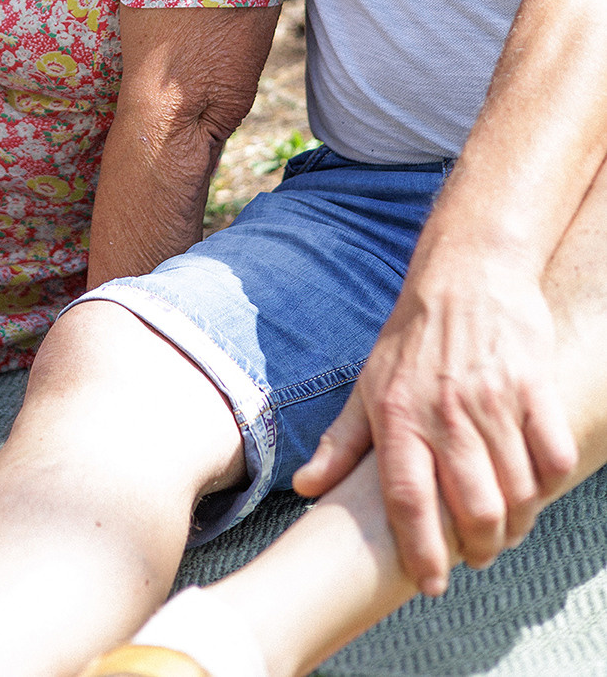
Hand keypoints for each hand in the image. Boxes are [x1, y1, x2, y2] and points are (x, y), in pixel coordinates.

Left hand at [294, 259, 576, 595]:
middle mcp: (443, 411)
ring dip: (516, 524)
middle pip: (474, 509)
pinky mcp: (532, 386)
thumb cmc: (411, 336)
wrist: (466, 272)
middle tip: (477, 553)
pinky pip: (551, 457)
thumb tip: (305, 488)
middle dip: (479, 547)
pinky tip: (533, 487)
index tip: (432, 584)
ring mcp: (492, 399)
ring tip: (506, 527)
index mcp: (397, 415)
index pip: (409, 500)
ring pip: (517, 492)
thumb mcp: (368, 385)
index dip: (422, 551)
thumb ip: (341, 443)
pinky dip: (547, 485)